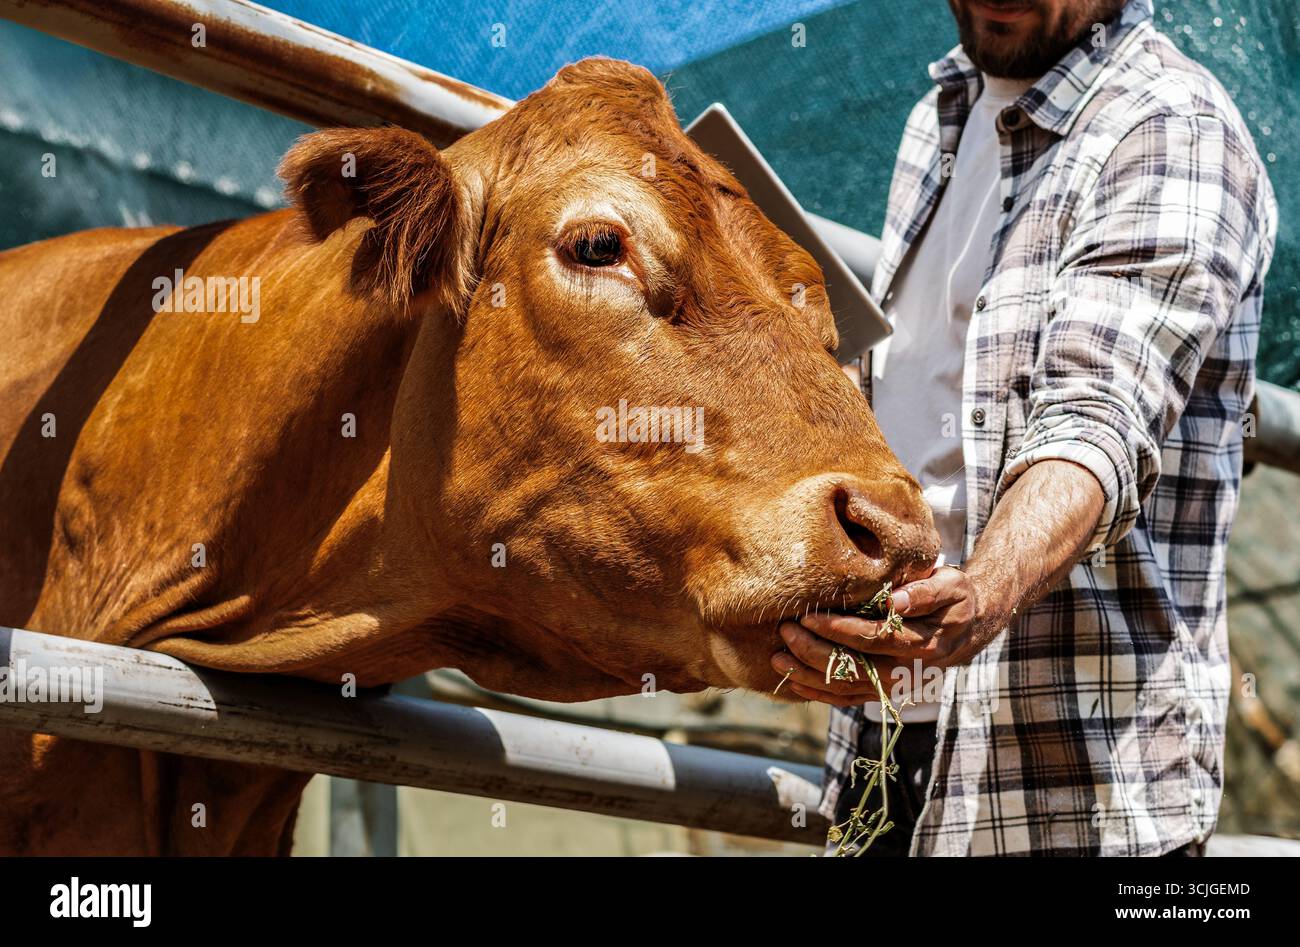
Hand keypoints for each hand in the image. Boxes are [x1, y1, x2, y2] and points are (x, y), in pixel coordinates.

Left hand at [769, 566, 1007, 706]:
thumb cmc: (954, 596)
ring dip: (810, 675)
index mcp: (924, 642)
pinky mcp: (883, 690)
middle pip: (855, 667)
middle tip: (786, 631)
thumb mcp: (950, 584)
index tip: (809, 617)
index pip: (874, 638)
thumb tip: (895, 601)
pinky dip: (819, 692)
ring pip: (847, 687)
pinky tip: (793, 680)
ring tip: (778, 658)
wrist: (968, 626)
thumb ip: (925, 592)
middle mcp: (908, 670)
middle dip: (815, 651)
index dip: (840, 630)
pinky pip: (848, 698)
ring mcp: (894, 684)